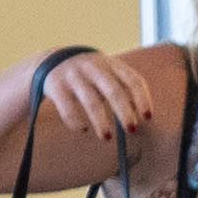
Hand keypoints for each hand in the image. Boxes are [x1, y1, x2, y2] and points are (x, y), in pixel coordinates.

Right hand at [38, 45, 179, 151]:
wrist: (50, 60)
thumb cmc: (89, 75)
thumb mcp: (107, 74)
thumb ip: (124, 90)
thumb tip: (142, 118)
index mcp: (111, 64)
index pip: (133, 80)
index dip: (142, 99)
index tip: (147, 118)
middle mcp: (93, 67)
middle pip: (114, 91)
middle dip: (124, 112)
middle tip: (132, 130)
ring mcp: (74, 75)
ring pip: (91, 101)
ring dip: (101, 121)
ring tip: (107, 137)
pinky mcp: (56, 85)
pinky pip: (67, 107)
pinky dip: (76, 120)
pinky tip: (82, 129)